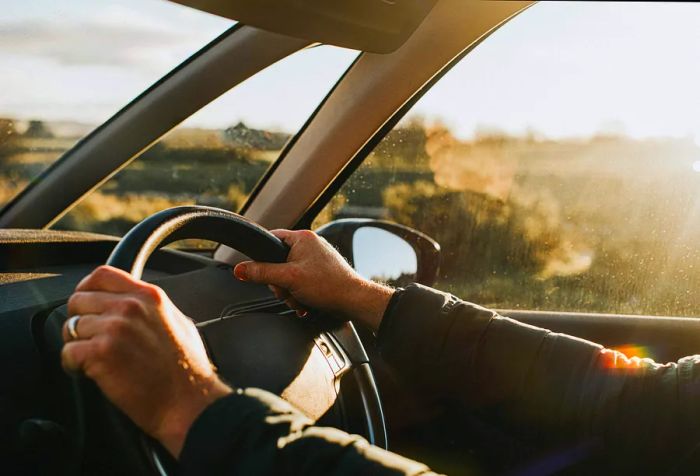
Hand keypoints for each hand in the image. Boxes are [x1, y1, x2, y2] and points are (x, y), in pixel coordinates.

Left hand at [61, 265, 230, 457]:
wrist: (188, 401)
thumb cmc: (187, 370)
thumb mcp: (178, 322)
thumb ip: (152, 308)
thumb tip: (133, 304)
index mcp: (149, 296)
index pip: (102, 275)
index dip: (86, 288)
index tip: (86, 304)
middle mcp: (130, 307)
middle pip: (79, 300)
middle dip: (80, 321)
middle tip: (91, 340)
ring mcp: (115, 328)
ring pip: (71, 327)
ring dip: (77, 345)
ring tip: (94, 360)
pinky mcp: (101, 353)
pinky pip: (67, 352)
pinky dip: (73, 365)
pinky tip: (89, 372)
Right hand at [233, 229, 393, 330]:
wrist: (354, 301)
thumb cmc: (329, 285)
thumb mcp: (288, 279)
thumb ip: (262, 273)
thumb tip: (240, 269)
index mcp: (302, 237)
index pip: (271, 238)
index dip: (262, 256)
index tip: (259, 269)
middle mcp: (310, 245)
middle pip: (278, 262)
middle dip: (280, 282)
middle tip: (287, 290)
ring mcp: (317, 259)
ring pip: (289, 275)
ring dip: (290, 292)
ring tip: (300, 299)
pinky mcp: (321, 272)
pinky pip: (301, 281)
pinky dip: (300, 294)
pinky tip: (305, 302)